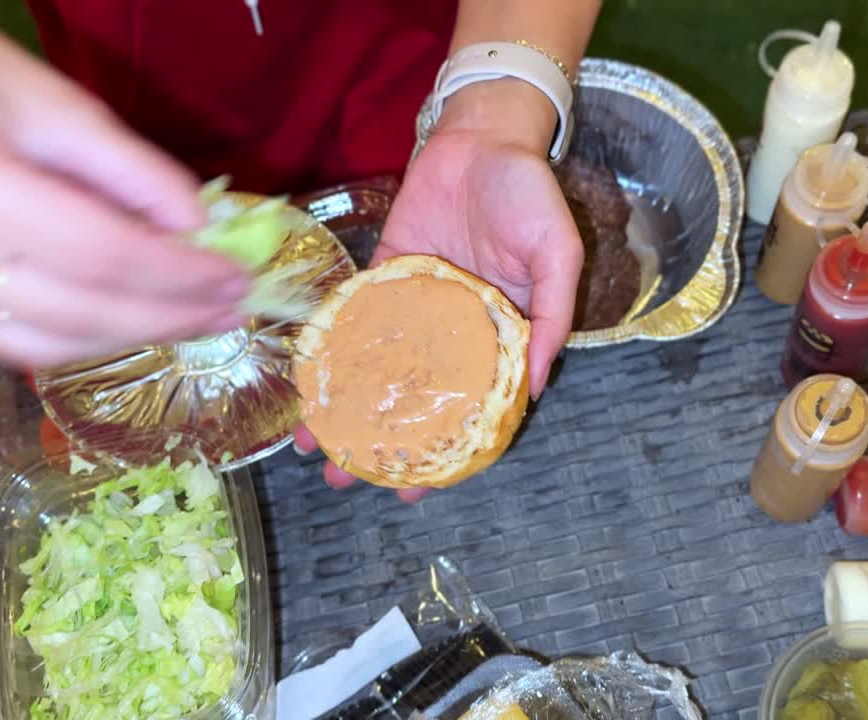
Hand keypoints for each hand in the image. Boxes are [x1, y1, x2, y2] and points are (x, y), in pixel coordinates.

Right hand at [0, 0, 250, 367]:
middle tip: (230, 310)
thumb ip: (128, 168)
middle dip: (167, 316)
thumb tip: (200, 229)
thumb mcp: (45, 94)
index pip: (97, 252)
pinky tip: (127, 321)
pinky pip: (9, 339)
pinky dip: (78, 336)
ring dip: (129, 337)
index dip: (177, 275)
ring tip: (194, 322)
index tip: (234, 277)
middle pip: (76, 308)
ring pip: (45, 341)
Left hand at [294, 79, 582, 501]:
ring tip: (315, 445)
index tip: (419, 489)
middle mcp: (453, 329)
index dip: (445, 450)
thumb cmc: (529, 194)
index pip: (468, 407)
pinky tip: (308, 379)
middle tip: (349, 479)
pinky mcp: (384, 273)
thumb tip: (536, 385)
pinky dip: (331, 348)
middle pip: (413, 396)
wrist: (482, 136)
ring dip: (346, 405)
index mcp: (499, 335)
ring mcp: (415, 304)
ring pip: (376, 366)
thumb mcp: (559, 255)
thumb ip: (551, 316)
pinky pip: (354, 317)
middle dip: (381, 439)